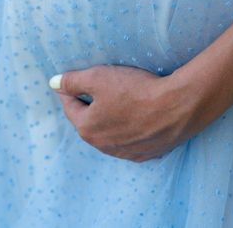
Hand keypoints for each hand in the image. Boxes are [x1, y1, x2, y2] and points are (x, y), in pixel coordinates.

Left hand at [49, 65, 203, 162]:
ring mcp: (126, 153)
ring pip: (110, 133)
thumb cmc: (136, 90)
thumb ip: (73, 81)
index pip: (70, 106)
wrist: (178, 106)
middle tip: (102, 88)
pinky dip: (130, 129)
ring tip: (123, 101)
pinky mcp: (146, 154)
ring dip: (111, 119)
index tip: (76, 80)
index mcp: (87, 128)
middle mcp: (103, 146)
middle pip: (90, 122)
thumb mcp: (99, 77)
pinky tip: (140, 116)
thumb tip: (54, 83)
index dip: (72, 90)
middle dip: (91, 106)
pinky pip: (131, 141)